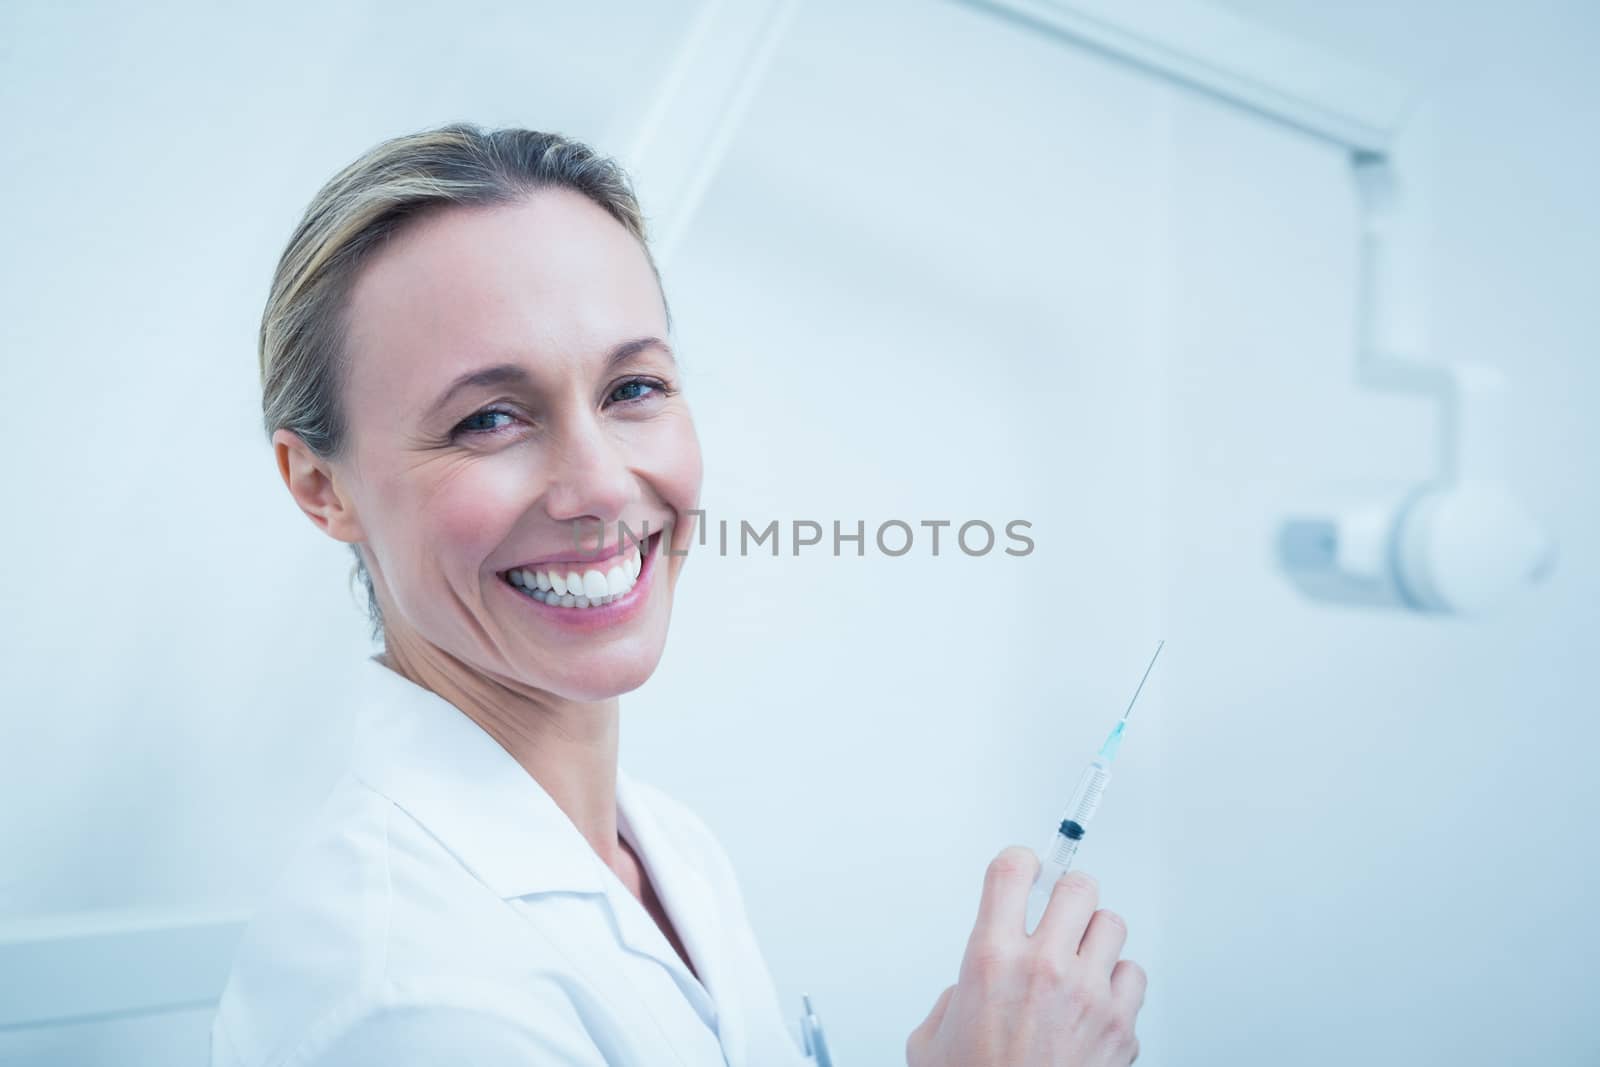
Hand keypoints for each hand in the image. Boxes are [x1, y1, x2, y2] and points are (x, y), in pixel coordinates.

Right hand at [905, 846, 1145, 1066]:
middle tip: (1056, 912)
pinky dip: (1119, 982)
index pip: (1013, 870)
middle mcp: (1044, 968)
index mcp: (990, 960)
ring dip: (1095, 937)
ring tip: (1079, 958)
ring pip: (1112, 924)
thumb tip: (971, 987)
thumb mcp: (933, 1041)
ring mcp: (1090, 995)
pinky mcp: (1121, 1027)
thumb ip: (954, 997)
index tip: (1023, 867)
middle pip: (1077, 886)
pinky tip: (1098, 998)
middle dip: (1065, 895)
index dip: (1019, 862)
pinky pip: (1134, 975)